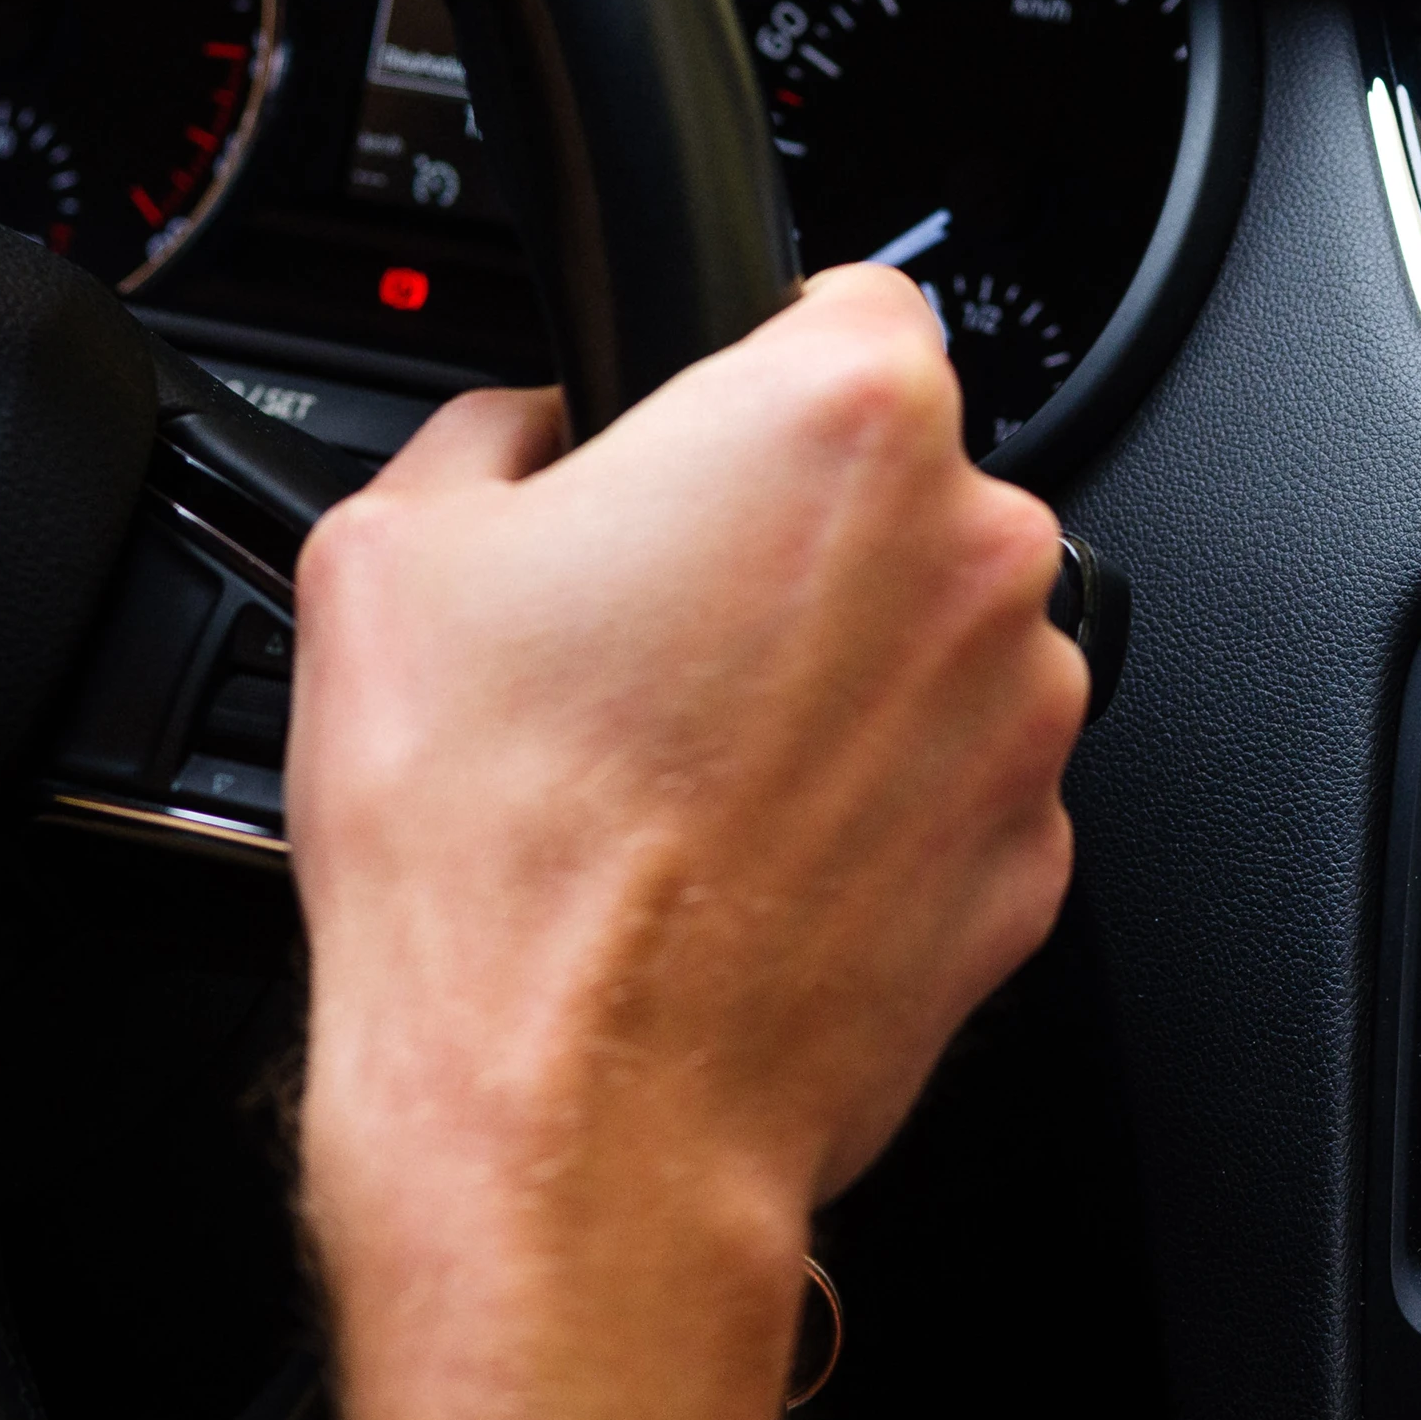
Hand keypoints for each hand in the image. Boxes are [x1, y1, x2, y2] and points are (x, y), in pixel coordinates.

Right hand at [282, 272, 1084, 1419]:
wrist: (566, 1120)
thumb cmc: (487, 854)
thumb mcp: (388, 545)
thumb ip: (499, 430)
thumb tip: (533, 430)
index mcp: (841, 419)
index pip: (842, 299)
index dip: (738, 366)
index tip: (678, 437)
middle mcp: (975, 554)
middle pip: (895, 481)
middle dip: (782, 536)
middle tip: (637, 632)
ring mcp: (1023, 721)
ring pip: (927, 639)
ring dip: (831, 677)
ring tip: (671, 769)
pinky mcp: (1031, 865)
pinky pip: (945, 787)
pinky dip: (865, 810)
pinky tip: (736, 863)